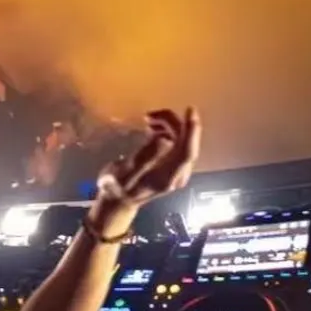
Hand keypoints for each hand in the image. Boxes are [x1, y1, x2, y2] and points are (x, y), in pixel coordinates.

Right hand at [90, 108, 200, 236]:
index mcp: (167, 177)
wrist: (120, 200)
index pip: (186, 152)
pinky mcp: (175, 165)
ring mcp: (179, 170)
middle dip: (171, 122)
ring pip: (182, 140)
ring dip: (168, 125)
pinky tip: (153, 128)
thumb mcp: (126, 172)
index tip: (190, 110)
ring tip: (148, 119)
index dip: (191, 131)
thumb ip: (145, 156)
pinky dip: (168, 130)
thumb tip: (163, 138)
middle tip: (149, 114)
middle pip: (185, 142)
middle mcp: (179, 174)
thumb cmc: (120, 186)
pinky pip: (178, 142)